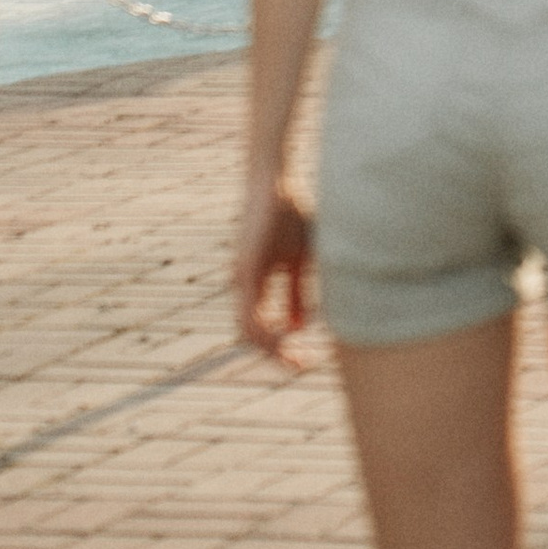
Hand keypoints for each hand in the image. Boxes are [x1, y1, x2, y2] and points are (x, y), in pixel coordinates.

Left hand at [233, 175, 316, 364]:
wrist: (276, 181)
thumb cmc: (290, 213)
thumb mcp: (300, 258)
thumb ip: (297, 292)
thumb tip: (300, 325)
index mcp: (257, 285)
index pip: (264, 327)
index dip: (283, 347)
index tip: (306, 360)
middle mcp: (244, 287)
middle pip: (253, 336)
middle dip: (278, 355)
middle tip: (302, 367)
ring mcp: (242, 280)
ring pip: (248, 332)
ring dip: (272, 349)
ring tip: (295, 357)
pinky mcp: (245, 272)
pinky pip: (250, 313)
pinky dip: (267, 331)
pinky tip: (286, 337)